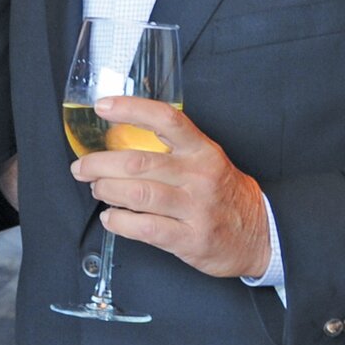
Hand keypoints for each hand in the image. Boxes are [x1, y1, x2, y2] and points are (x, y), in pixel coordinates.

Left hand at [73, 97, 270, 279]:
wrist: (262, 235)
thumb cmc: (222, 195)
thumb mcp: (206, 162)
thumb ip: (170, 151)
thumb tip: (117, 145)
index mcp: (202, 150)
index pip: (166, 119)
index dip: (131, 109)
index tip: (102, 106)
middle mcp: (199, 176)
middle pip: (138, 161)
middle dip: (99, 163)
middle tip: (82, 167)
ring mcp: (196, 209)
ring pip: (138, 193)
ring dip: (106, 190)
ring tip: (96, 189)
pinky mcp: (191, 239)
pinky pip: (145, 227)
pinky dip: (119, 221)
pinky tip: (111, 217)